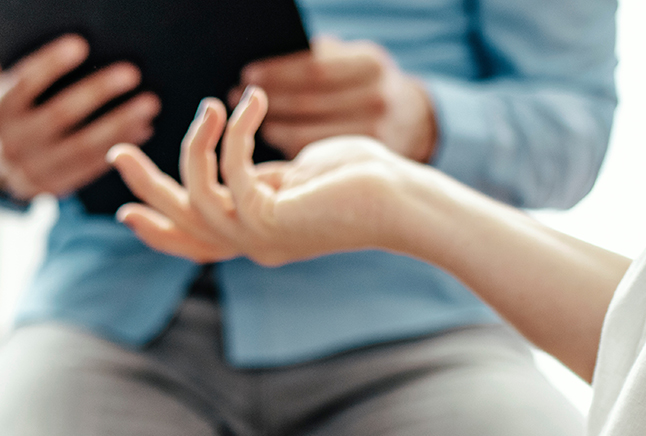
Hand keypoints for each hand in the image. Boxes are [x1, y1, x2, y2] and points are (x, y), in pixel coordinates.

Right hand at [0, 35, 160, 200]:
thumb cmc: (7, 111)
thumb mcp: (0, 89)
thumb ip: (14, 64)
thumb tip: (40, 27)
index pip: (24, 83)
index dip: (51, 64)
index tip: (80, 44)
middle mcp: (10, 143)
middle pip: (59, 115)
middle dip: (97, 92)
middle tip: (131, 73)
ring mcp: (32, 170)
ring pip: (81, 146)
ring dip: (119, 124)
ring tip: (149, 104)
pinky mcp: (53, 186)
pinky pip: (90, 166)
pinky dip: (118, 146)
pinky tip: (141, 129)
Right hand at [108, 90, 419, 265]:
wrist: (404, 200)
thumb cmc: (363, 181)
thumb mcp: (300, 178)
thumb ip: (264, 177)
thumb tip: (239, 163)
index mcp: (257, 238)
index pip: (194, 243)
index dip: (158, 231)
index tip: (128, 214)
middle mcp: (252, 245)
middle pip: (179, 223)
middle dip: (145, 188)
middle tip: (117, 153)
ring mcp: (259, 237)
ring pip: (193, 198)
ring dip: (191, 148)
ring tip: (209, 108)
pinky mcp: (272, 216)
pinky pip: (230, 171)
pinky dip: (235, 132)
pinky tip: (250, 103)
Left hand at [236, 36, 436, 160]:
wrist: (412, 126)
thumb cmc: (367, 88)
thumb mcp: (352, 61)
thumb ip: (318, 59)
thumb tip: (265, 67)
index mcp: (370, 65)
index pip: (313, 69)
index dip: (276, 73)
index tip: (247, 74)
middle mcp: (375, 99)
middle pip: (305, 102)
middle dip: (266, 99)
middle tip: (233, 98)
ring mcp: (370, 135)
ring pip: (302, 134)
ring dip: (269, 127)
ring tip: (243, 122)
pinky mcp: (358, 166)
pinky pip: (310, 157)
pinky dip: (283, 148)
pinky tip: (269, 139)